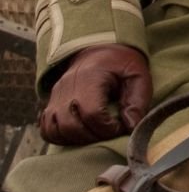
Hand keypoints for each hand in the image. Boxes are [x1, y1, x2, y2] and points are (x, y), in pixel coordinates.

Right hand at [38, 45, 152, 145]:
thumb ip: (138, 100)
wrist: (100, 51)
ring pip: (55, 131)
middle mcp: (66, 88)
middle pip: (71, 126)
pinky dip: (61, 138)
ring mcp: (55, 97)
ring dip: (77, 140)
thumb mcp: (138, 76)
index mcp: (90, 77)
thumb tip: (131, 126)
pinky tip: (80, 134)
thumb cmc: (121, 65)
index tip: (121, 127)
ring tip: (97, 133)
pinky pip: (46, 130)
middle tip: (110, 132)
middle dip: (94, 136)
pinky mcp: (50, 105)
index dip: (108, 127)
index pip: (92, 113)